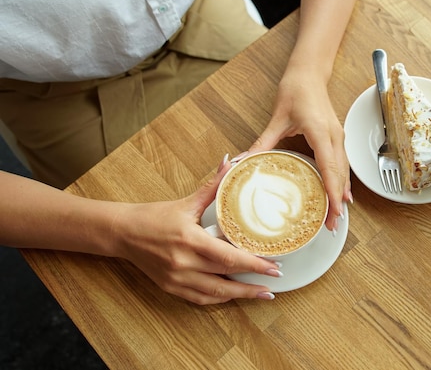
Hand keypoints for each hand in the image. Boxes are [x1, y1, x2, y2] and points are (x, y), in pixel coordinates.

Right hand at [112, 158, 280, 304]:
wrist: (122, 233)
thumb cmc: (154, 216)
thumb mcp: (186, 202)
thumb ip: (212, 186)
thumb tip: (230, 164)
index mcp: (190, 240)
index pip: (229, 256)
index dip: (254, 264)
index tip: (274, 267)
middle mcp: (184, 263)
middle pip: (226, 276)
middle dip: (254, 280)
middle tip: (276, 280)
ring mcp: (177, 279)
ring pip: (216, 294)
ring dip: (242, 295)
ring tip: (263, 294)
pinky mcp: (171, 287)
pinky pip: (201, 298)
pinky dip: (220, 299)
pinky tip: (235, 296)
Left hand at [249, 68, 351, 230]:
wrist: (309, 74)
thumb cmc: (296, 90)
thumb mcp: (277, 118)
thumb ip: (262, 143)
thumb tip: (243, 161)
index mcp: (320, 132)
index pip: (329, 169)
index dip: (332, 193)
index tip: (333, 212)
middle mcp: (334, 136)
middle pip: (340, 175)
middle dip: (337, 202)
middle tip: (331, 225)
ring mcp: (338, 136)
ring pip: (344, 171)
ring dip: (341, 193)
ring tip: (337, 216)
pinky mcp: (337, 137)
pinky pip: (343, 164)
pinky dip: (341, 181)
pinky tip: (340, 194)